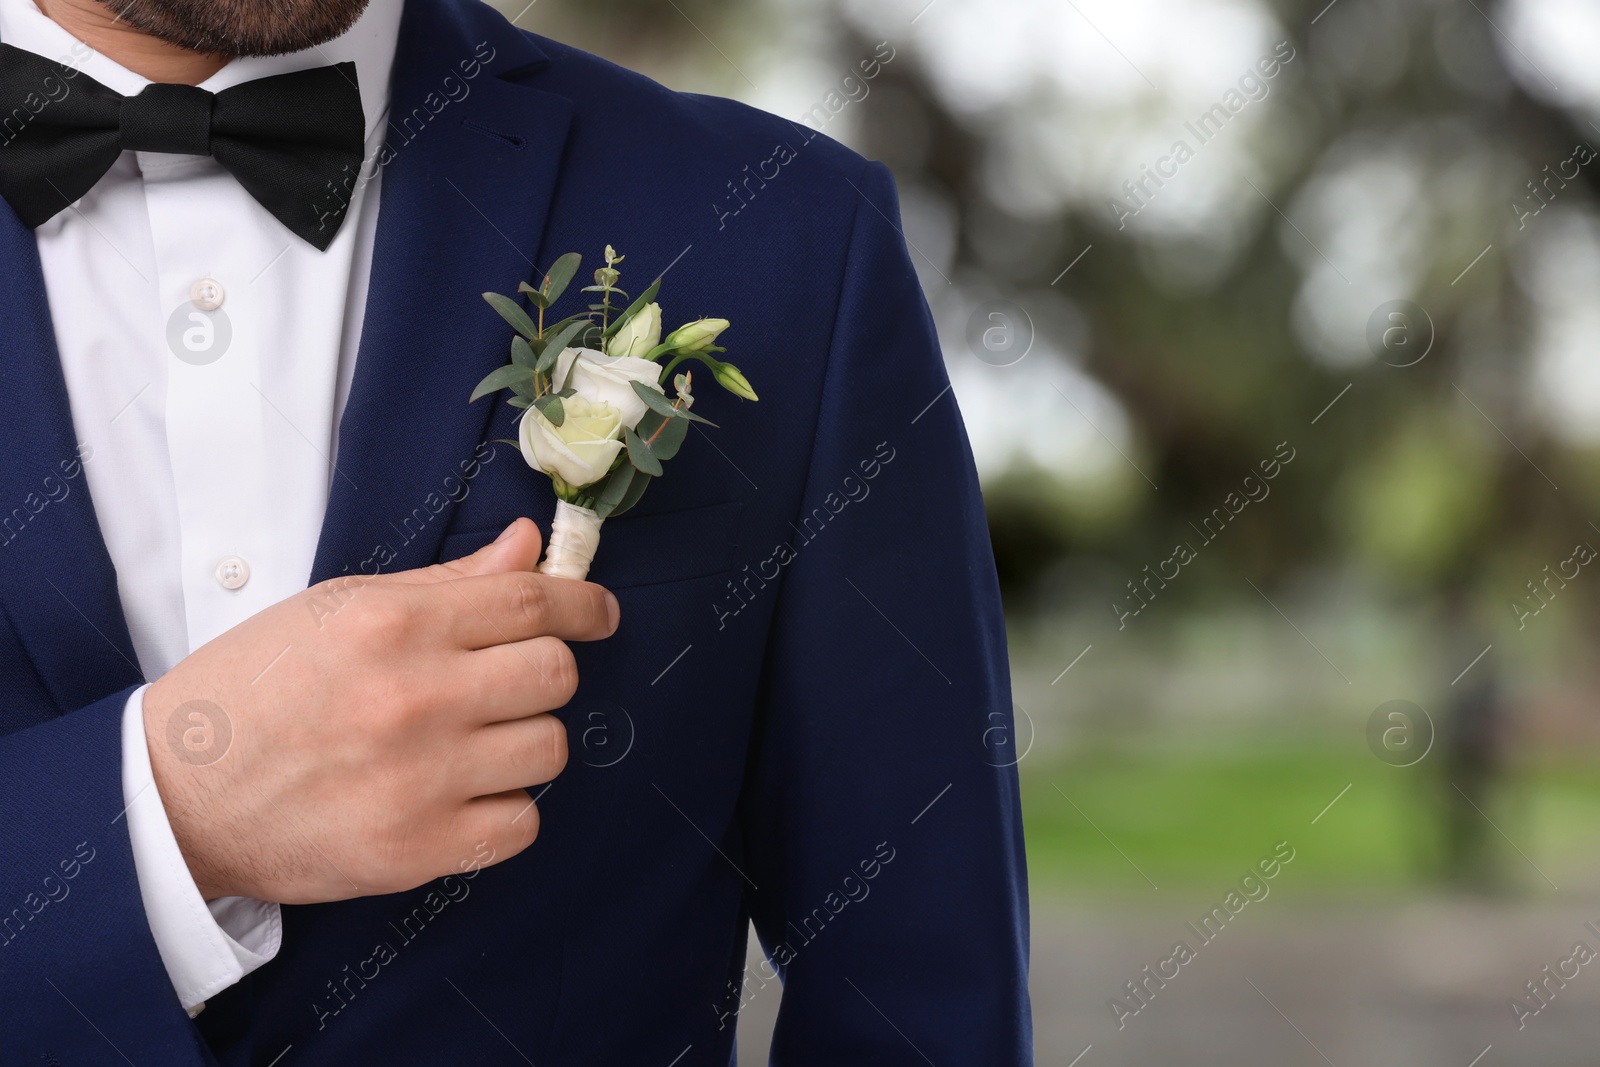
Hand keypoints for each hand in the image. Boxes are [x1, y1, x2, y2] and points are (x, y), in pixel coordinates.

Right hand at [141, 518, 617, 903]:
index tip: (598, 614)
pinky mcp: (419, 849)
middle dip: (545, 672)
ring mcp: (421, 779)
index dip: (583, 604)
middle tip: (507, 683)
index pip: (532, 599)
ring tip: (470, 742)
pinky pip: (523, 824)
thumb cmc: (257, 688)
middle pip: (556, 674)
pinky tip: (460, 794)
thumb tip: (530, 547)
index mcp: (394, 625)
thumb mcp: (339, 610)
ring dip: (524, 742)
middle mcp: (416, 698)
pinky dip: (504, 810)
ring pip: (550, 748)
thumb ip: (446, 583)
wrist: (175, 793)